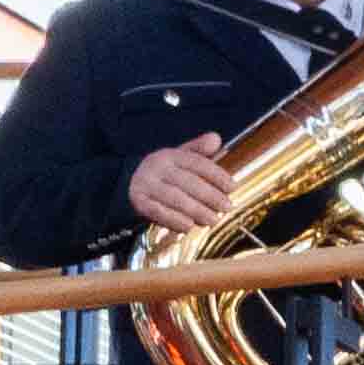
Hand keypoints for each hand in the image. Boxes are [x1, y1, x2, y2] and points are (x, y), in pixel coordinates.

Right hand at [127, 134, 243, 234]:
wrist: (131, 182)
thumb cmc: (166, 173)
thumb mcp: (181, 158)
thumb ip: (199, 150)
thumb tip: (215, 138)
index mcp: (170, 155)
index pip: (196, 163)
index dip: (216, 175)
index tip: (232, 187)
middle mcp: (156, 167)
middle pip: (187, 182)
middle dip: (210, 196)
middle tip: (227, 207)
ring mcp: (145, 184)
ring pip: (174, 197)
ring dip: (196, 210)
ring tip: (213, 219)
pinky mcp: (138, 201)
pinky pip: (157, 211)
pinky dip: (174, 220)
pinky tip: (189, 226)